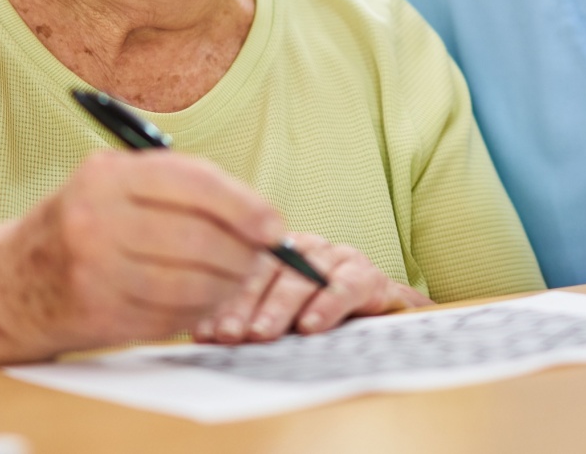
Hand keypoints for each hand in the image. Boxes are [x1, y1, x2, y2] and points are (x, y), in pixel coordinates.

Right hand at [2, 150, 285, 353]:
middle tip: (262, 258)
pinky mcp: (98, 316)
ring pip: (190, 282)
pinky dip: (200, 311)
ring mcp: (95, 272)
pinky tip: (206, 302)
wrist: (8, 282)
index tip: (274, 226)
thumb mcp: (114, 185)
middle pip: (198, 237)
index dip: (245, 206)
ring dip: (228, 286)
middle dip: (243, 252)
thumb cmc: (80, 224)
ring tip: (238, 280)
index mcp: (107, 176)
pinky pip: (171, 316)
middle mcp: (96, 220)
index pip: (195, 183)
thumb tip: (258, 215)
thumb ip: (180, 188)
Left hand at [193, 231, 429, 343]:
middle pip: (270, 269)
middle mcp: (304, 248)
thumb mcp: (278, 319)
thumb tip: (205, 338)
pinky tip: (309, 326)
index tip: (207, 331)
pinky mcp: (368, 275)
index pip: (243, 269)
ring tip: (262, 334)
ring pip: (304, 275)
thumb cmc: (317, 316)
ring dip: (280, 306)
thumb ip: (247, 322)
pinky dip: (327, 305)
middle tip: (230, 334)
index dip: (224, 299)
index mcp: (276, 253)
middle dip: (246, 303)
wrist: (380, 318)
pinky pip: (346, 286)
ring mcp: (337, 257)